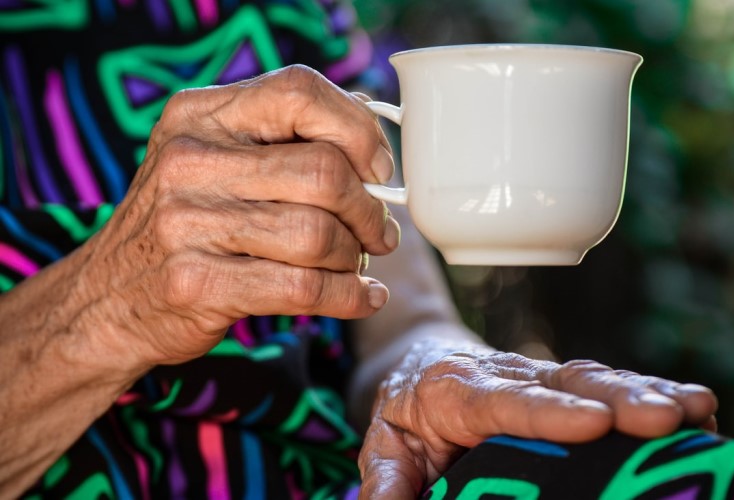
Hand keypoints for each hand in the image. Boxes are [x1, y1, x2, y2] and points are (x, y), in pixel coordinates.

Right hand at [74, 65, 399, 367]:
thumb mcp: (211, 161)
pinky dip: (350, 296)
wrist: (105, 299)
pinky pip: (303, 288)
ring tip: (358, 263)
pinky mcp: (197, 283)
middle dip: (369, 209)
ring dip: (356, 256)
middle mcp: (189, 160)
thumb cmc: (183, 224)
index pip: (300, 92)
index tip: (378, 169)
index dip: (357, 129)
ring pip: (317, 234)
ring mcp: (187, 223)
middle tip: (379, 232)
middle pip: (323, 171)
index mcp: (200, 115)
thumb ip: (279, 140)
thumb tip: (370, 137)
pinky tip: (364, 297)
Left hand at [357, 340, 716, 497]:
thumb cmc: (406, 410)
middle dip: (617, 399)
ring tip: (695, 409)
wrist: (422, 360)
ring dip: (646, 392)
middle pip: (563, 382)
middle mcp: (507, 376)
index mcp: (457, 390)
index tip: (592, 422)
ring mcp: (541, 378)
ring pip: (595, 378)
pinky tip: (697, 408)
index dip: (547, 412)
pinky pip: (611, 385)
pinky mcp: (566, 387)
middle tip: (665, 418)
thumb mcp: (385, 446)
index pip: (503, 401)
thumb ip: (388, 482)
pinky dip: (653, 392)